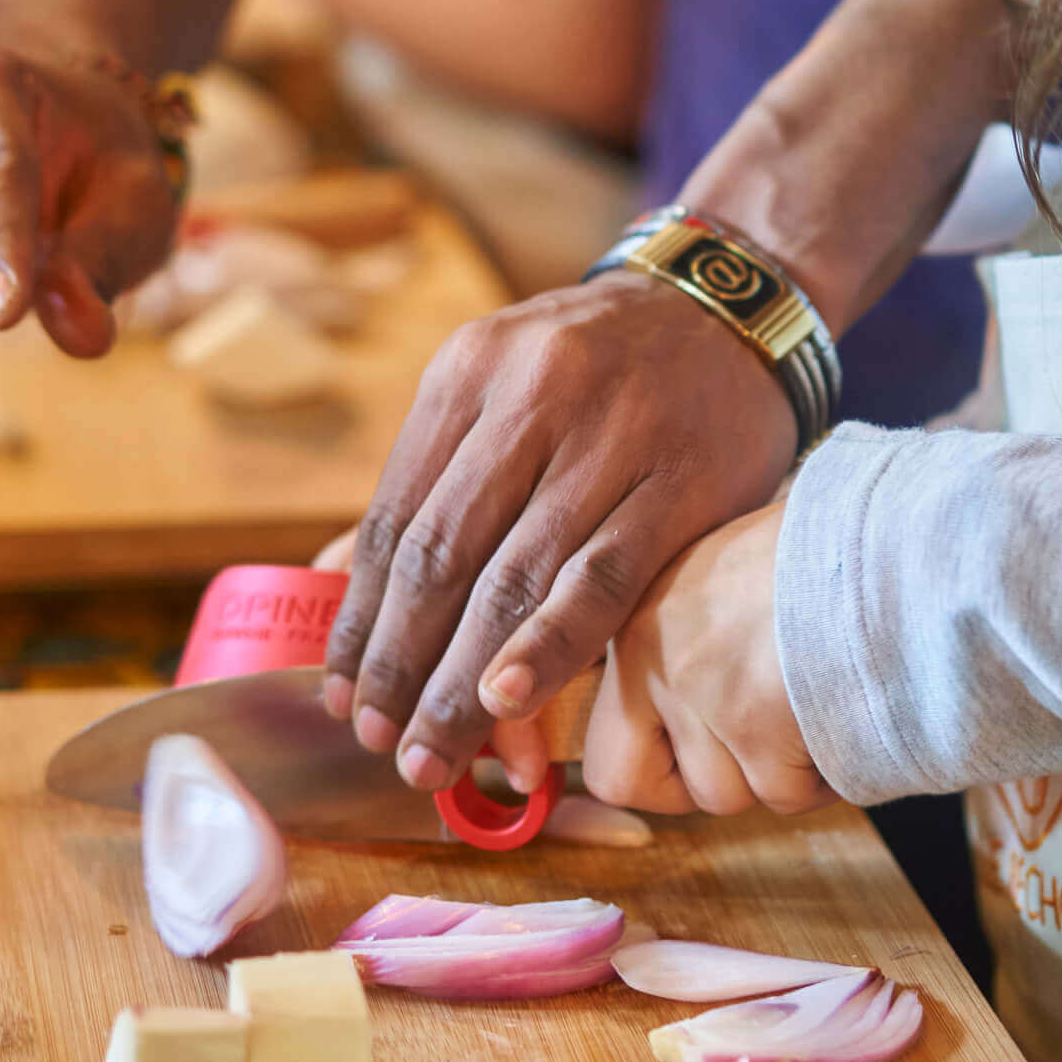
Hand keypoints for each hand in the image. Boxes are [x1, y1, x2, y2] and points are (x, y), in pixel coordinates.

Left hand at [321, 272, 797, 790]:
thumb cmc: (598, 370)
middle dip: (400, 662)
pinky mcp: (681, 482)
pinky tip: (507, 699)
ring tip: (432, 750)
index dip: (361, 618)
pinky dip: (548, 644)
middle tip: (378, 740)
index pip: (397, 518)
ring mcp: (611, 436)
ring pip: (515, 576)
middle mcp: (531, 393)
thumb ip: (431, 480)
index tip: (341, 694)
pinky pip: (602, 578)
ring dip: (462, 678)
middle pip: (443, 552)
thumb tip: (334, 577)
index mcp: (469, 371)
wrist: (727, 311)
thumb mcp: (500, 386)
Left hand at [583, 505, 829, 815]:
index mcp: (638, 617)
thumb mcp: (728, 579)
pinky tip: (845, 707)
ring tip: (818, 698)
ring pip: (725, 794)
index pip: (599, 746)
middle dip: (704, 783)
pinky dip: (823, 770)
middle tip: (761, 745)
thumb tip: (688, 730)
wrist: (894, 536)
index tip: (698, 757)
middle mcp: (652, 656)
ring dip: (779, 772)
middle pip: (630, 781)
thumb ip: (692, 648)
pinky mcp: (755, 723)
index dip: (653, 766)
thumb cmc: (832, 553)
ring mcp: (699, 692)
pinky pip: (785, 793)